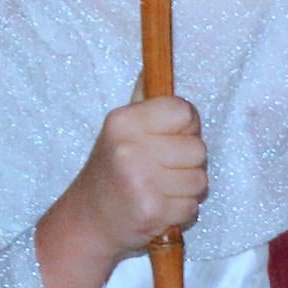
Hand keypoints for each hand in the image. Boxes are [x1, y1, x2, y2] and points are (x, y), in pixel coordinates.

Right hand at [57, 95, 205, 254]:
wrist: (88, 221)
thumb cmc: (112, 171)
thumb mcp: (120, 130)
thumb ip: (143, 100)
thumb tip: (152, 66)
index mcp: (124, 121)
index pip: (184, 112)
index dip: (186, 127)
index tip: (170, 139)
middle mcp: (130, 149)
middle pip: (198, 148)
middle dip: (187, 163)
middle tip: (161, 170)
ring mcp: (141, 182)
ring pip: (199, 180)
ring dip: (186, 189)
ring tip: (159, 190)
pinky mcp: (151, 211)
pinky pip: (192, 206)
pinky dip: (180, 211)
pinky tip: (158, 208)